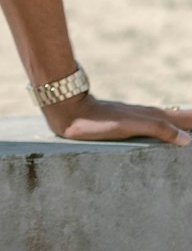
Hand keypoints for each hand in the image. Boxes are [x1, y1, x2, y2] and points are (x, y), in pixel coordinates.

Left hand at [42, 93, 191, 146]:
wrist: (70, 111)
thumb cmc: (98, 121)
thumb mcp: (130, 126)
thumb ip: (158, 129)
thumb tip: (187, 139)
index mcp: (149, 116)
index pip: (180, 118)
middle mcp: (144, 115)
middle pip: (173, 117)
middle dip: (189, 119)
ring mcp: (133, 118)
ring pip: (162, 119)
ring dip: (177, 122)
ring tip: (187, 125)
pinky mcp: (121, 123)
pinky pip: (149, 124)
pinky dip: (161, 125)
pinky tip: (156, 129)